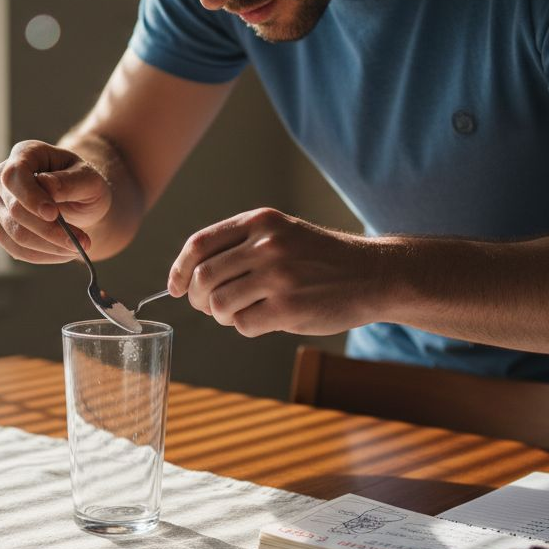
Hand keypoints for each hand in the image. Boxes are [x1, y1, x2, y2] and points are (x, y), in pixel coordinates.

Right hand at [0, 140, 111, 262]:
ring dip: (49, 247)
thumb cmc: (83, 183)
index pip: (14, 175)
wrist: (78, 200)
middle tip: (81, 242)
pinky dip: (43, 256)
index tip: (53, 214)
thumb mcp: (89, 179)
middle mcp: (3, 178)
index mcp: (24, 154)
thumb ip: (70, 181)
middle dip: (49, 230)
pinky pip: (16, 249)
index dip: (31, 196)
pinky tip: (64, 253)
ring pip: (14, 234)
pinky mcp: (1, 229)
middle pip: (15, 209)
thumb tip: (47, 185)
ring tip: (78, 248)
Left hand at [168, 208, 376, 336]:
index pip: (199, 244)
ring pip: (219, 305)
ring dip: (221, 316)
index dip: (179, 269)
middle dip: (197, 298)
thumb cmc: (322, 258)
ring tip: (239, 313)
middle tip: (208, 307)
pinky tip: (263, 320)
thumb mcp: (283, 233)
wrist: (373, 274)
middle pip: (204, 277)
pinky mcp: (290, 308)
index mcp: (261, 221)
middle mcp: (268, 245)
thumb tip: (190, 277)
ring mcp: (279, 276)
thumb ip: (242, 245)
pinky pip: (243, 325)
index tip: (175, 287)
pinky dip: (244, 327)